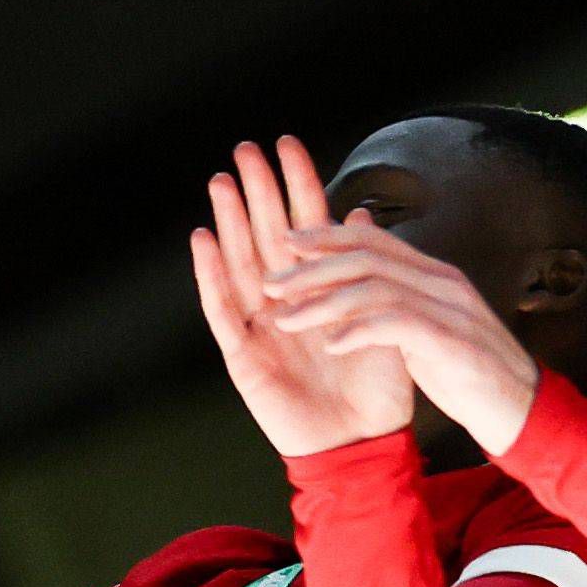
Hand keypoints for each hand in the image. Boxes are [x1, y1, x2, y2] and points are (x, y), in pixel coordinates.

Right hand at [189, 136, 412, 456]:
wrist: (364, 443)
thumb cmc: (376, 387)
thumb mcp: (383, 316)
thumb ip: (367, 265)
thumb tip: (360, 212)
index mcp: (319, 290)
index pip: (304, 226)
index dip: (295, 184)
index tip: (286, 144)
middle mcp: (285, 302)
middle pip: (264, 236)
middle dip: (255, 192)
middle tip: (244, 150)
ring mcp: (260, 327)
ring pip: (238, 263)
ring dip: (228, 222)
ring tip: (220, 182)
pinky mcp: (243, 356)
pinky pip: (221, 308)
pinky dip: (209, 274)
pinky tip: (203, 239)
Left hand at [261, 225, 541, 455]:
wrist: (517, 407)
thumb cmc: (466, 371)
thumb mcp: (424, 329)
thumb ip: (392, 304)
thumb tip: (348, 288)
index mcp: (433, 275)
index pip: (373, 240)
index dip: (327, 236)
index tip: (286, 243)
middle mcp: (442, 282)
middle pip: (367, 257)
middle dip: (312, 268)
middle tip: (271, 283)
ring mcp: (450, 308)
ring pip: (376, 287)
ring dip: (324, 301)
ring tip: (286, 318)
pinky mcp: (452, 341)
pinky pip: (399, 325)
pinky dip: (360, 330)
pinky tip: (331, 344)